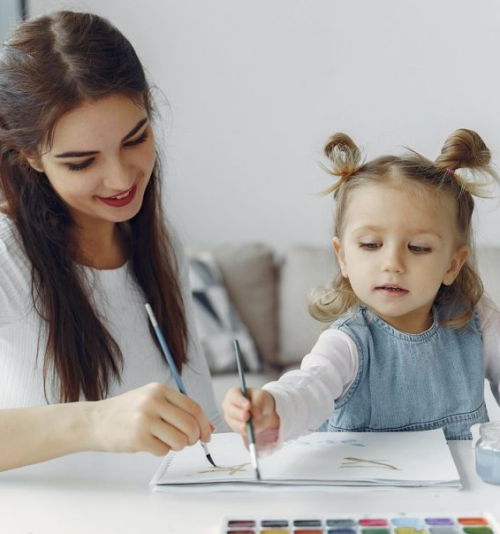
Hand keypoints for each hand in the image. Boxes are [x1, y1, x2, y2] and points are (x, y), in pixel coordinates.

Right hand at [89, 382, 213, 455]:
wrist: (95, 421)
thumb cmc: (127, 412)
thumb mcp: (152, 401)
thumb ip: (178, 410)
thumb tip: (208, 427)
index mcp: (160, 390)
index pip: (193, 407)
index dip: (204, 423)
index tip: (207, 434)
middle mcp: (153, 401)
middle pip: (190, 425)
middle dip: (193, 438)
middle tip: (188, 442)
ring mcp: (145, 419)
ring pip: (179, 441)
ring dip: (177, 446)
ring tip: (165, 441)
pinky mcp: (137, 438)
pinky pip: (163, 451)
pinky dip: (160, 451)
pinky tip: (149, 444)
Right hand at [222, 387, 279, 445]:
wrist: (263, 412)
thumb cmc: (260, 400)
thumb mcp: (262, 396)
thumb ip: (258, 402)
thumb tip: (256, 414)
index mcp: (234, 393)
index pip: (234, 396)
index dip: (240, 401)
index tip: (248, 406)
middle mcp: (229, 405)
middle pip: (230, 410)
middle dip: (239, 414)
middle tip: (247, 416)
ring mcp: (230, 417)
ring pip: (233, 421)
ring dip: (241, 424)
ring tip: (249, 425)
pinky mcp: (235, 427)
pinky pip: (238, 430)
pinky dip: (244, 430)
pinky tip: (248, 430)